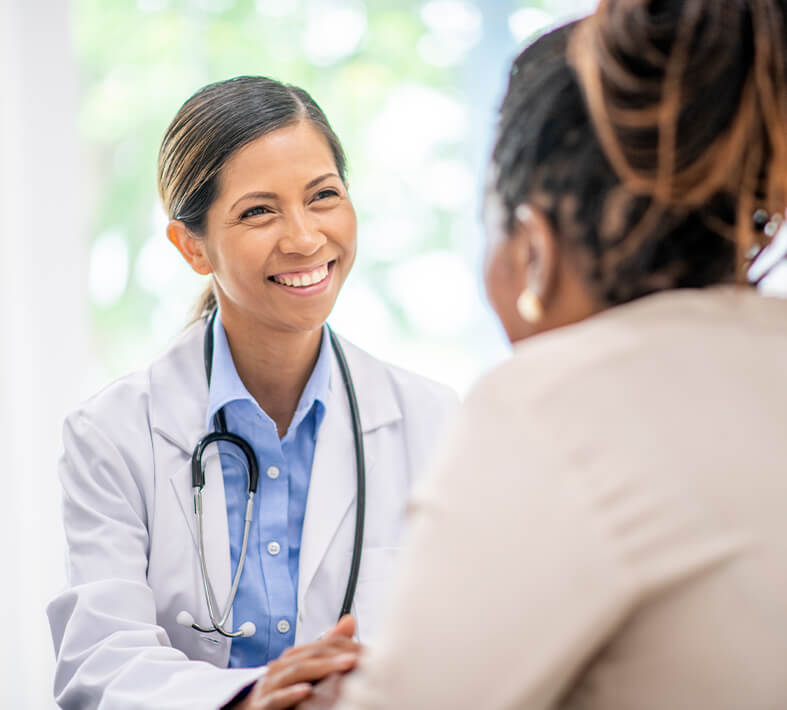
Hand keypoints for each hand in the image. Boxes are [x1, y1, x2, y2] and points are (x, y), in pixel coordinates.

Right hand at [232, 616, 358, 709]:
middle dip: (334, 655)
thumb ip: (327, 646)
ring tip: (342, 666)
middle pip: (308, 656)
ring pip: (295, 672)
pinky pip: (276, 698)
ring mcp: (269, 687)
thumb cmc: (281, 691)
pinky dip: (291, 693)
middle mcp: (279, 669)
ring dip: (320, 669)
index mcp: (290, 660)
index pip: (318, 646)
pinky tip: (307, 690)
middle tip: (357, 657)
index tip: (363, 650)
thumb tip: (349, 621)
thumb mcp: (306, 669)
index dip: (341, 646)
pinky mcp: (262, 705)